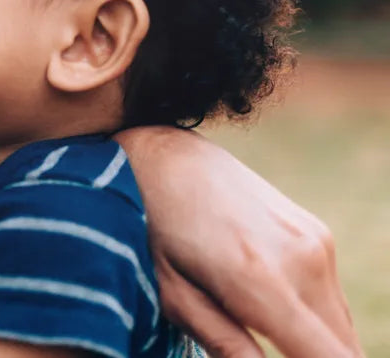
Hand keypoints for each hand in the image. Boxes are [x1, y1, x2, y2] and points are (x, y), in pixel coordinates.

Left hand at [116, 126, 361, 357]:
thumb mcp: (171, 295)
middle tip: (262, 347)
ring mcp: (316, 241)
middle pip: (345, 350)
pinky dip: (314, 317)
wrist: (165, 160)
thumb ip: (224, 342)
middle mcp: (302, 259)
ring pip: (342, 326)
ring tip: (257, 329)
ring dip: (317, 343)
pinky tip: (268, 306)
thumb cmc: (153, 231)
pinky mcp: (318, 233)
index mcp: (261, 280)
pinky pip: (331, 297)